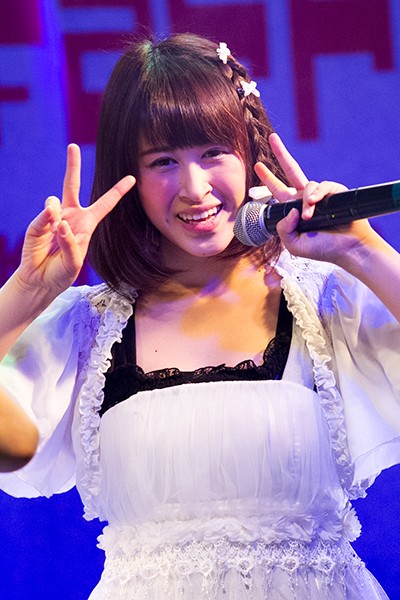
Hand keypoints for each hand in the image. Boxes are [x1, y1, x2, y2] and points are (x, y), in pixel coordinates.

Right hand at [16, 144, 134, 296]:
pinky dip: (48, 221)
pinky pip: (45, 214)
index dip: (117, 191)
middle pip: (72, 185)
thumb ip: (70, 242)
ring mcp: (53, 218)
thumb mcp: (74, 263)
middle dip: (72, 165)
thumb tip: (60, 222)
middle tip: (73, 146)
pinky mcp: (37, 224)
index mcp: (87, 223)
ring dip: (57, 215)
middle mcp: (71, 215)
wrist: (41, 281)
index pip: (105, 204)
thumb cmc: (62, 273)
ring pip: (54, 200)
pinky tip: (51, 230)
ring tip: (57, 233)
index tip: (132, 178)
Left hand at [254, 133, 375, 264]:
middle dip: (281, 153)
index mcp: (293, 208)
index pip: (277, 190)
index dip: (268, 178)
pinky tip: (314, 202)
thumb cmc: (321, 249)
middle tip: (272, 138)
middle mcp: (304, 198)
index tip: (258, 165)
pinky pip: (322, 186)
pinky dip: (317, 194)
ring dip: (306, 201)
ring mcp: (319, 194)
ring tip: (309, 217)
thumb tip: (290, 210)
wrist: (346, 249)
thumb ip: (282, 230)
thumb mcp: (293, 244)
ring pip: (306, 185)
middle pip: (291, 170)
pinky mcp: (334, 192)